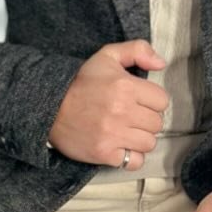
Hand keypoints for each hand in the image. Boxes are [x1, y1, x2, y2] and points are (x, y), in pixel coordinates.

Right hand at [48, 40, 168, 169]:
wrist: (50, 107)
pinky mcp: (104, 153)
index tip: (139, 99)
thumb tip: (162, 64)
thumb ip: (138, 50)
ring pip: (149, 143)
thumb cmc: (82, 81)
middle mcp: (122, 111)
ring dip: (141, 138)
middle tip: (131, 115)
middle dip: (147, 118)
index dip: (152, 100)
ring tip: (127, 130)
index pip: (162, 100)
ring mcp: (113, 134)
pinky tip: (121, 145)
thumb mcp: (107, 56)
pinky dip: (131, 156)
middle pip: (157, 123)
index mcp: (126, 86)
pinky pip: (134, 161)